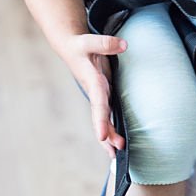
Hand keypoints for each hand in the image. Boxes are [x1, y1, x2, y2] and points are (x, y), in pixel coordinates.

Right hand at [60, 33, 128, 156]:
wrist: (71, 48)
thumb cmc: (81, 45)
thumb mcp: (89, 41)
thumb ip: (105, 43)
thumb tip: (124, 45)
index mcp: (92, 81)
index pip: (98, 102)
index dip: (101, 119)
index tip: (102, 137)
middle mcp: (95, 91)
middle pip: (101, 116)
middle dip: (107, 133)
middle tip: (116, 150)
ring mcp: (98, 93)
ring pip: (104, 117)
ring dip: (110, 134)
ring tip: (116, 153)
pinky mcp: (103, 91)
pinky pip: (107, 111)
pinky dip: (111, 125)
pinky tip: (116, 140)